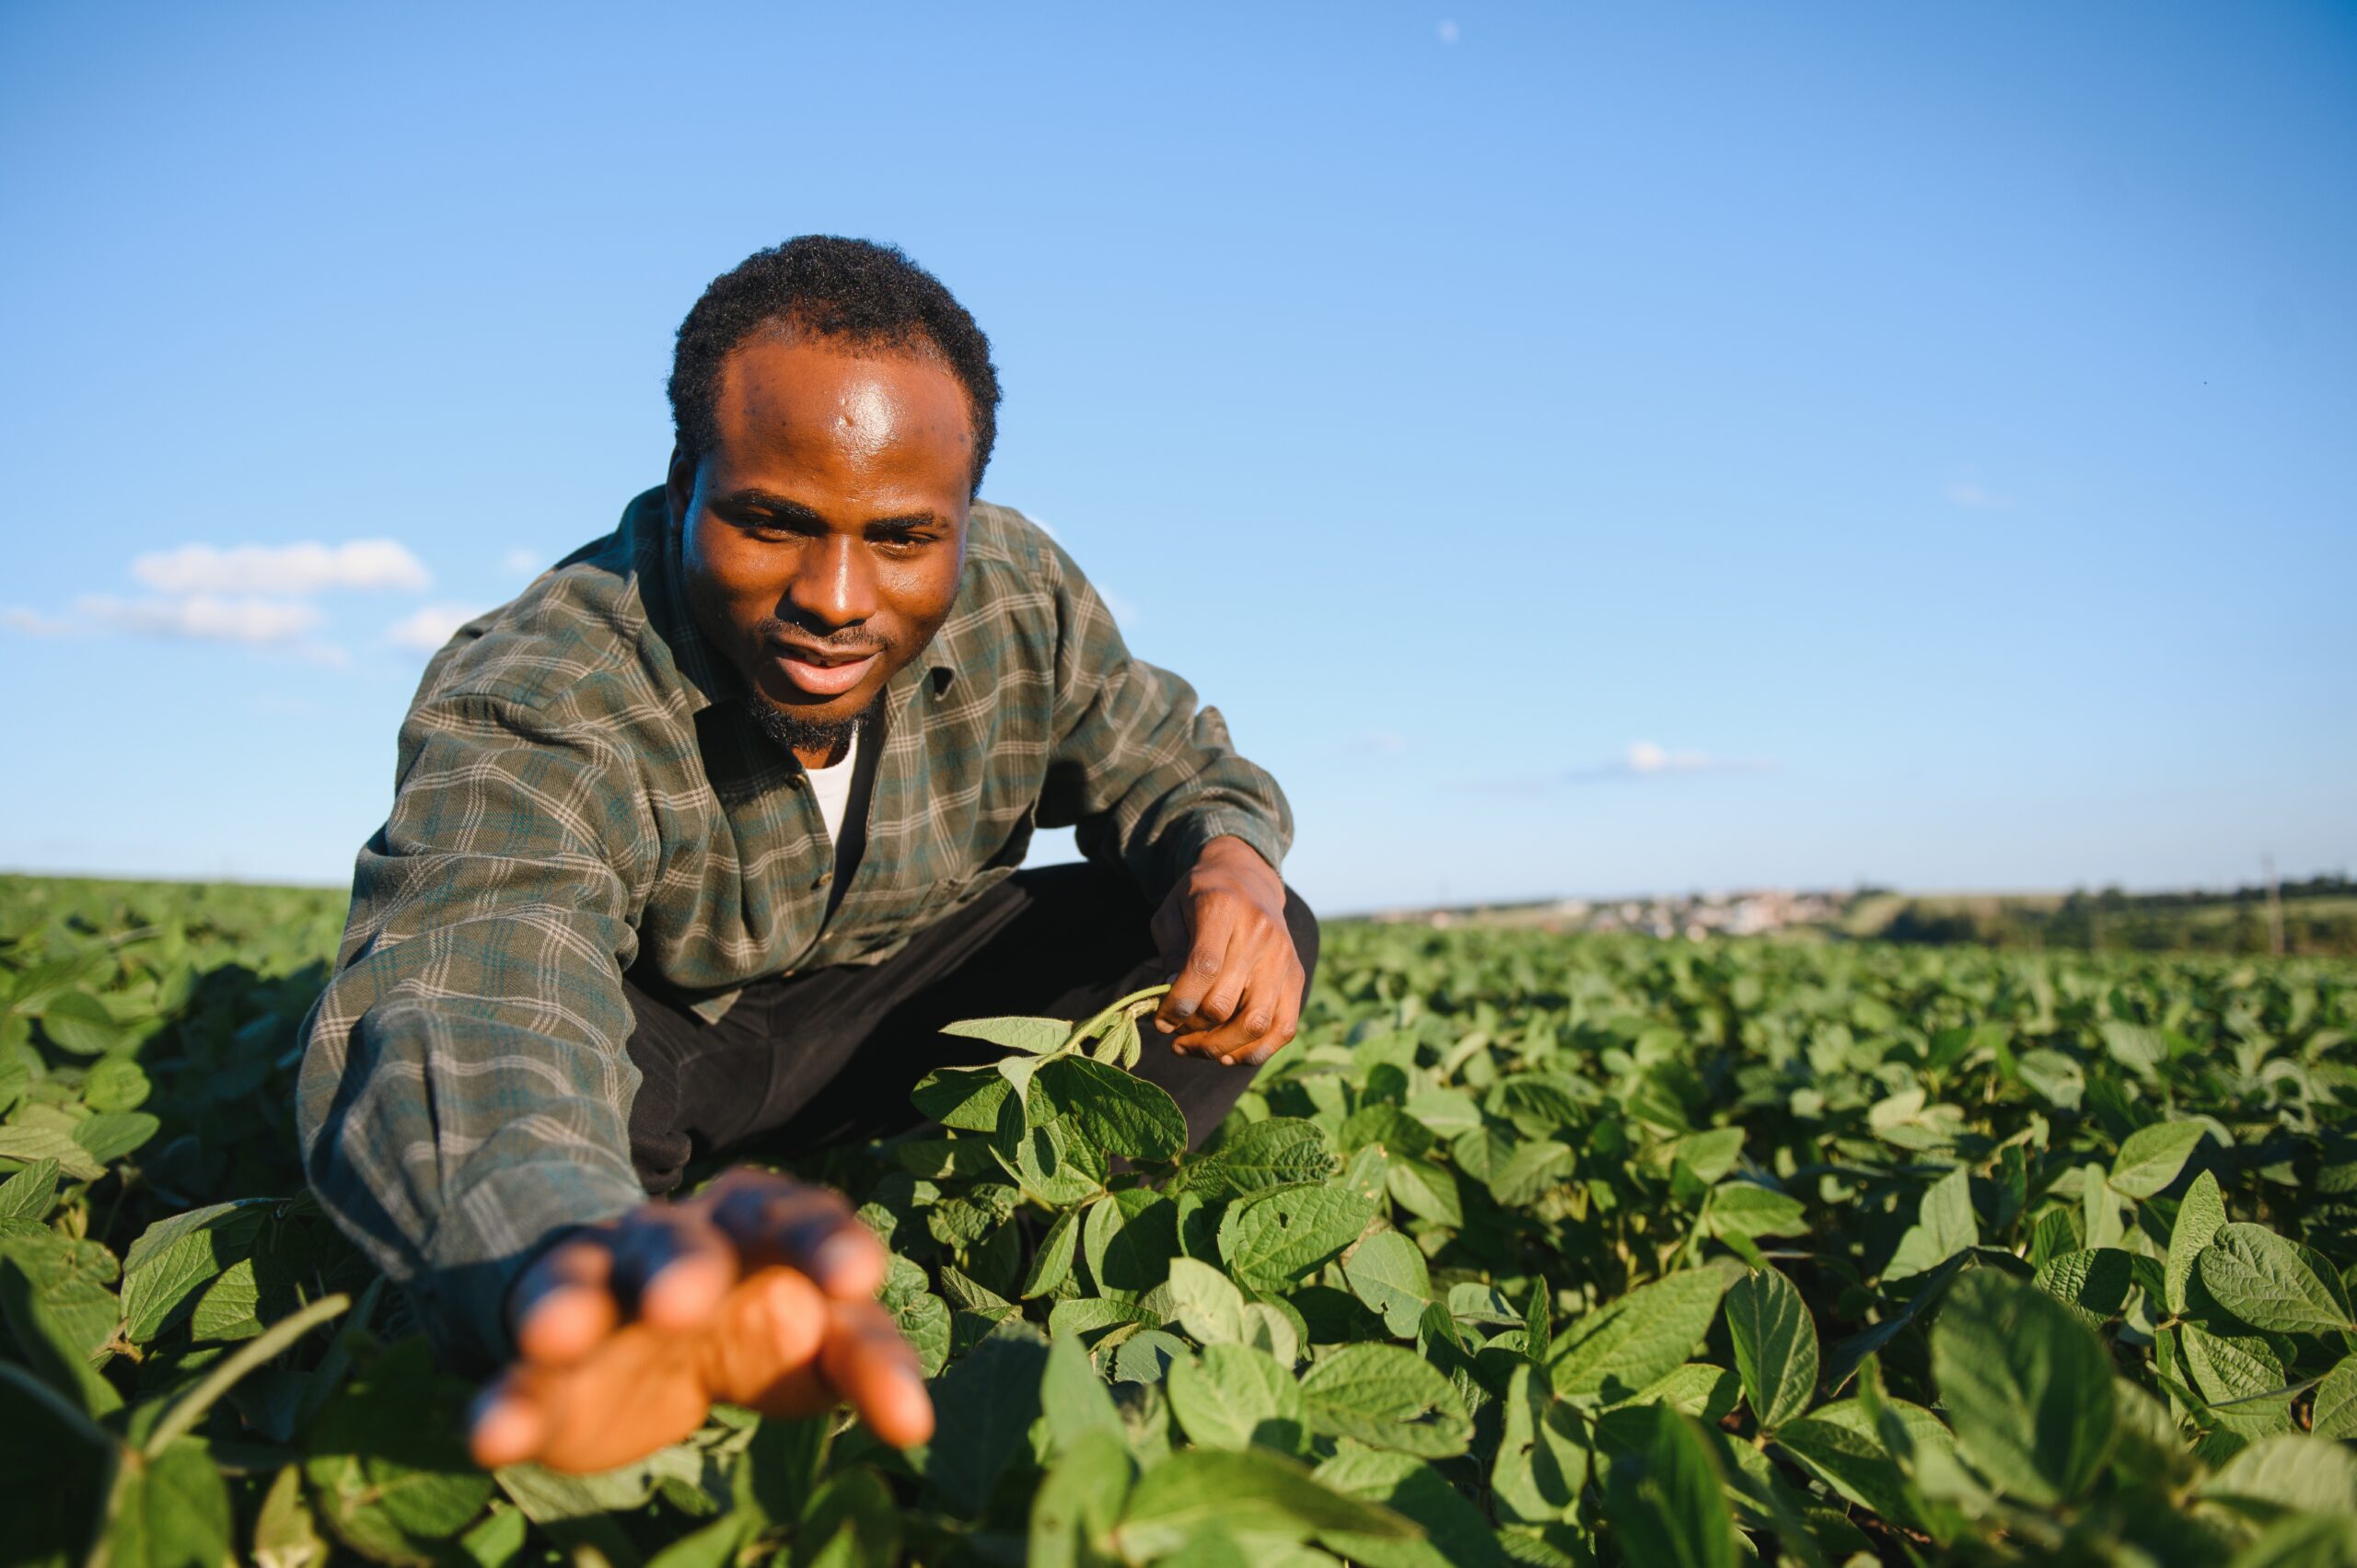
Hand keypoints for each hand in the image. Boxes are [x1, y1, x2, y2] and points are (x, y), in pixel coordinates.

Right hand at [467, 1169, 931, 1473]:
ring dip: (569, 1306)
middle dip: (681, 1267)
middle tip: (685, 1303)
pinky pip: (519, 1374)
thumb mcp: (815, 1345)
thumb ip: (853, 1361)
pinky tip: (492, 1437)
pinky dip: (505, 1401)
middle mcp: (677, 1241)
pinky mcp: (543, 1357)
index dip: (830, 1247)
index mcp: (762, 1225)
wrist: (631, 1329)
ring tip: (558, 1338)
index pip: (806, 1227)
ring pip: (584, 1284)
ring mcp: (601, 1288)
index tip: (857, 1281)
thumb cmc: (756, 1331)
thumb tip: (900, 1407)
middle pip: (681, 1239)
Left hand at [1149, 835, 1303, 1066]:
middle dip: (1192, 1030)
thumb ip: (1171, 954)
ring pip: (1257, 1023)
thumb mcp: (1172, 913)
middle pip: (1226, 1003)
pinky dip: (1256, 1052)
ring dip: (1220, 1048)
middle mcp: (1260, 933)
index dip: (1178, 1004)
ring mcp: (1283, 957)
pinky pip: (1284, 1028)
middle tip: (1174, 1034)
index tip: (1161, 1021)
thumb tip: (1174, 999)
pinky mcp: (1297, 976)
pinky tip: (1228, 1056)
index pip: (1203, 968)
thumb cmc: (1200, 899)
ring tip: (1195, 1049)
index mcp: (1223, 908)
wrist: (1248, 879)